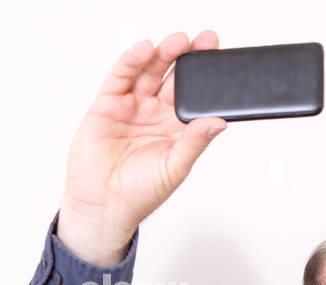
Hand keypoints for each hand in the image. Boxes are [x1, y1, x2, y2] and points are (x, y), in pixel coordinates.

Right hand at [58, 32, 226, 264]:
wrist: (103, 204)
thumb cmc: (140, 192)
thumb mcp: (175, 167)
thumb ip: (194, 142)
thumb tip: (219, 123)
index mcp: (177, 129)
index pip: (196, 97)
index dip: (207, 79)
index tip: (222, 61)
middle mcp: (157, 114)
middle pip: (175, 78)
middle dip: (189, 58)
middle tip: (205, 40)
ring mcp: (133, 106)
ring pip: (150, 72)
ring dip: (164, 54)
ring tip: (180, 41)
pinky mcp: (108, 104)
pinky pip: (121, 76)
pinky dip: (132, 61)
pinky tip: (145, 49)